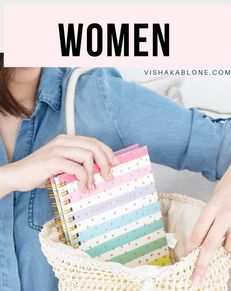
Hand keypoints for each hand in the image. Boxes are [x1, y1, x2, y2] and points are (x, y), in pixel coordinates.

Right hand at [0, 135, 118, 195]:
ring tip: (92, 186)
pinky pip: (77, 168)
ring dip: (94, 173)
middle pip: (94, 146)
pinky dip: (83, 179)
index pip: (93, 141)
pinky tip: (82, 188)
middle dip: (105, 162)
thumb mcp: (61, 166)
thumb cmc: (40, 173)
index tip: (115, 164)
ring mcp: (58, 149)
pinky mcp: (53, 160)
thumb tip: (98, 173)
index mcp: (67, 140)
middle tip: (109, 176)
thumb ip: (76, 164)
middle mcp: (63, 141)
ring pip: (88, 155)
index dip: (107, 152)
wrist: (17, 176)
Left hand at [185, 161, 230, 287]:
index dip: (191, 248)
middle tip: (195, 278)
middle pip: (210, 244)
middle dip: (202, 264)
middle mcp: (224, 214)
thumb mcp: (214, 199)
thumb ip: (210, 217)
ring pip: (228, 247)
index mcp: (212, 207)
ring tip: (224, 239)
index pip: (198, 232)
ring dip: (224, 249)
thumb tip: (202, 239)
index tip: (185, 260)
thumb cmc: (228, 186)